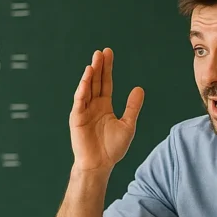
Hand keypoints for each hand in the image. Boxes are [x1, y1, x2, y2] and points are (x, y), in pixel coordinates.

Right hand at [69, 48, 144, 173]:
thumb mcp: (128, 125)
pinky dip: (82, 90)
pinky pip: (79, 101)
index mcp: (105, 106)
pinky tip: (86, 79)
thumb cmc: (113, 148)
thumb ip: (132, 107)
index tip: (108, 53)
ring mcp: (84, 111)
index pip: (106, 83)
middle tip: (101, 52)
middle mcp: (93, 105)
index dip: (107, 68)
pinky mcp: (77, 118)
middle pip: (96, 82)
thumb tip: (139, 88)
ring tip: (94, 62)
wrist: (100, 164)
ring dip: (89, 76)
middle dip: (99, 67)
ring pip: (86, 89)